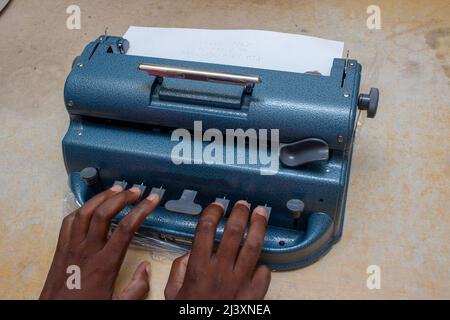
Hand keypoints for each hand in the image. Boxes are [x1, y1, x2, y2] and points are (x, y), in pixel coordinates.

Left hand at [40, 184, 159, 299]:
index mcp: (105, 264)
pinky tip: (90, 206)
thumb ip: (137, 288)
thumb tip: (147, 268)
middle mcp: (88, 251)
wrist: (55, 317)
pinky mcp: (60, 249)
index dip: (142, 210)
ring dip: (101, 197)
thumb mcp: (118, 305)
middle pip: (104, 214)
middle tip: (135, 190)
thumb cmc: (87, 308)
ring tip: (116, 189)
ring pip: (84, 213)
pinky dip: (81, 209)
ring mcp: (71, 248)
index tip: (153, 199)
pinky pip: (68, 222)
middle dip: (121, 198)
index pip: (126, 228)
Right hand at [164, 200, 270, 299]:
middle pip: (233, 231)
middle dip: (239, 212)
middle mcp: (221, 270)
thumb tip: (188, 254)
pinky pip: (264, 273)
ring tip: (261, 213)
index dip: (212, 212)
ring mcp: (240, 282)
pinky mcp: (254, 295)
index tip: (217, 205)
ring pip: (253, 246)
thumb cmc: (189, 313)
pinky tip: (262, 262)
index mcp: (198, 268)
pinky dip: (264, 266)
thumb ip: (178, 270)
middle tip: (242, 204)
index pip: (205, 229)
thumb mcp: (173, 294)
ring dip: (258, 226)